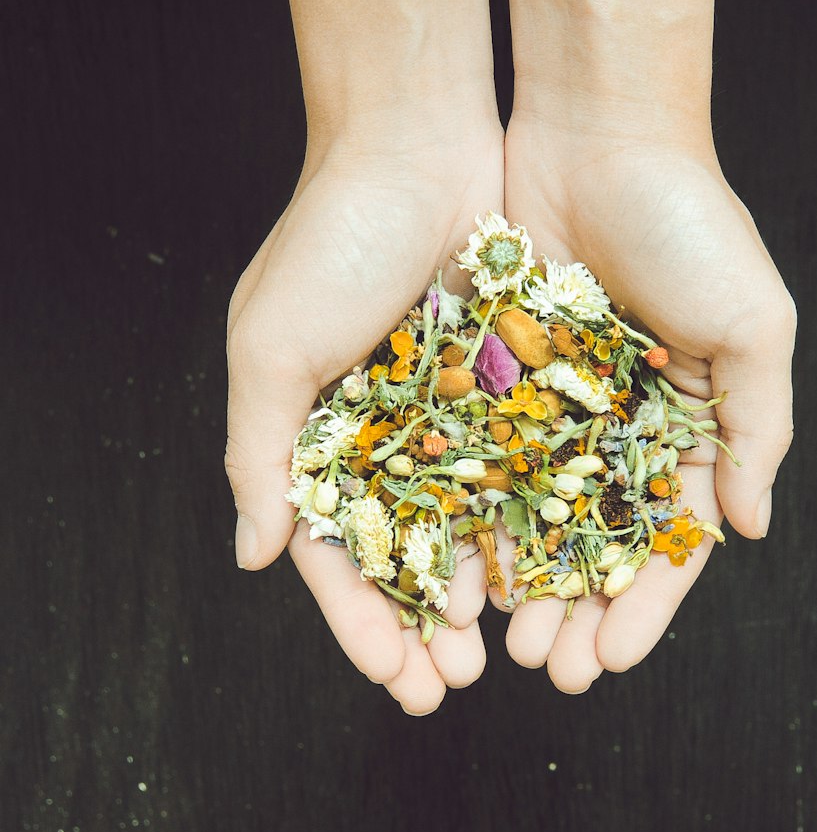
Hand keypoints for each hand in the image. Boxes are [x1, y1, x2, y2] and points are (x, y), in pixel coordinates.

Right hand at [226, 124, 503, 712]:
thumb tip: (255, 556)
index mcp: (316, 437)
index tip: (394, 676)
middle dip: (427, 624)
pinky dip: (526, 518)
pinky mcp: (502, 384)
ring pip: (468, 522)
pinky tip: (546, 571)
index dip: (362, 621)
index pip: (336, 553)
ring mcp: (446, 415)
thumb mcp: (269, 346)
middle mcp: (382, 437)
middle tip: (455, 686)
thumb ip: (258, 451)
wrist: (416, 145)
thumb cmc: (329, 239)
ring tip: (510, 648)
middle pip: (406, 554)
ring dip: (483, 587)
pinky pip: (517, 466)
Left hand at [496, 121, 795, 690]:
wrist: (603, 135)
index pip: (668, 539)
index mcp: (684, 426)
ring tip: (494, 642)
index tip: (611, 659)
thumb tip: (754, 527)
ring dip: (518, 580)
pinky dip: (471, 513)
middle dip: (573, 609)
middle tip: (547, 670)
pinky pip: (480, 456)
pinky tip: (455, 567)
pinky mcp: (497, 375)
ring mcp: (553, 406)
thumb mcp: (755, 325)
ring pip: (530, 514)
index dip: (644, 606)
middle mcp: (616, 427)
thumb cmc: (693, 223)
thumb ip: (757, 427)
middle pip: (594, 542)